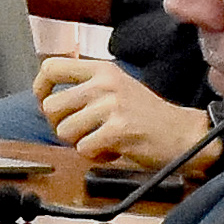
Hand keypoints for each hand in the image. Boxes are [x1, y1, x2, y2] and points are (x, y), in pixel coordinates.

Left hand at [31, 53, 204, 173]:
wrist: (183, 133)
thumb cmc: (148, 115)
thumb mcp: (117, 87)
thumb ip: (86, 88)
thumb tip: (49, 99)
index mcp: (102, 70)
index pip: (51, 67)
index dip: (40, 88)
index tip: (46, 102)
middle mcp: (105, 83)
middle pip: (51, 106)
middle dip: (60, 126)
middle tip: (82, 132)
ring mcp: (112, 106)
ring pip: (64, 131)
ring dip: (80, 143)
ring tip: (102, 140)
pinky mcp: (118, 130)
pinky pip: (84, 149)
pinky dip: (96, 156)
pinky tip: (113, 150)